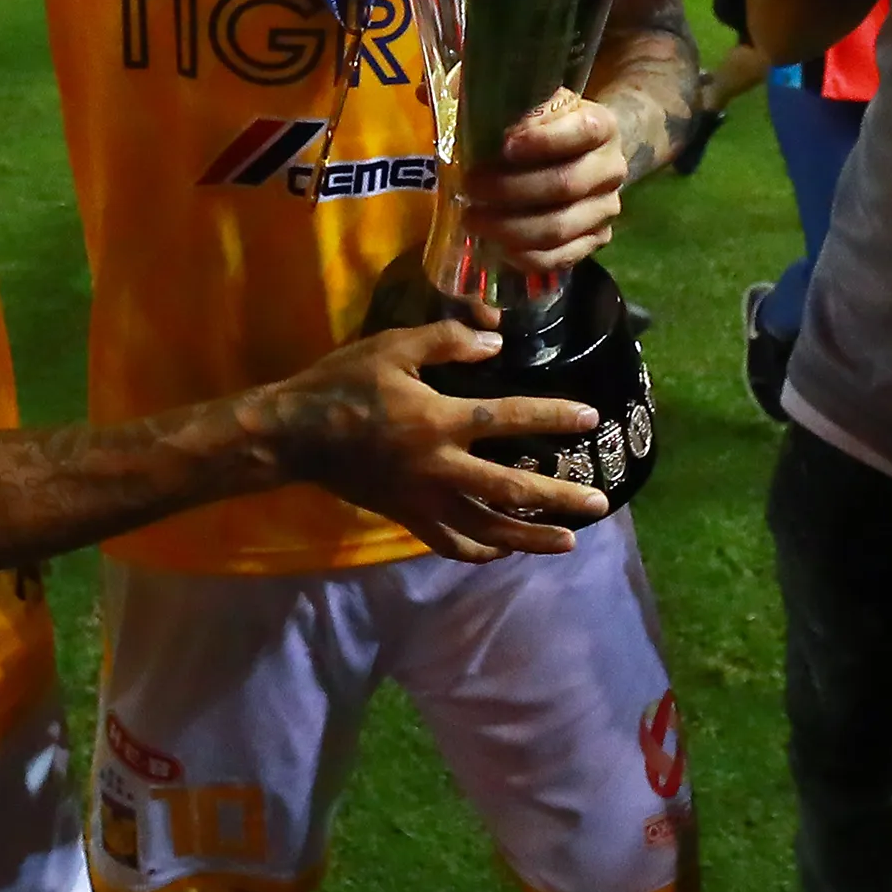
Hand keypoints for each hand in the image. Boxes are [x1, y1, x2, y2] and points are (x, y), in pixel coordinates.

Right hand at [271, 321, 610, 562]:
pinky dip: (481, 551)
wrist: (292, 435)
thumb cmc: (341, 384)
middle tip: (599, 504)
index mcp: (438, 420)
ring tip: (569, 541)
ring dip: (531, 537)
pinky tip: (503, 549)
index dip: (552, 417)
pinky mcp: (406, 517)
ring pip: (486, 529)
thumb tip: (496, 341)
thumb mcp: (391, 346)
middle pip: (510, 490)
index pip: (508, 419)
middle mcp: (438, 467)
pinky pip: (450, 544)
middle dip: (559, 499)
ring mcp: (422, 499)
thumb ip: (447, 340)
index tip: (590, 418)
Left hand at [461, 92, 629, 279]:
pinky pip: (561, 257)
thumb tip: (423, 92)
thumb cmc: (539, 125)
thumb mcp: (520, 101)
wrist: (580, 154)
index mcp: (600, 124)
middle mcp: (611, 167)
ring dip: (511, 227)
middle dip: (511, 190)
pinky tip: (497, 247)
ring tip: (472, 219)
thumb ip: (479, 91)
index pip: (582, 132)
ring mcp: (605, 208)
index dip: (545, 140)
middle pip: (565, 185)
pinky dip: (526, 256)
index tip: (504, 145)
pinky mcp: (595, 240)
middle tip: (470, 186)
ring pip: (560, 227)